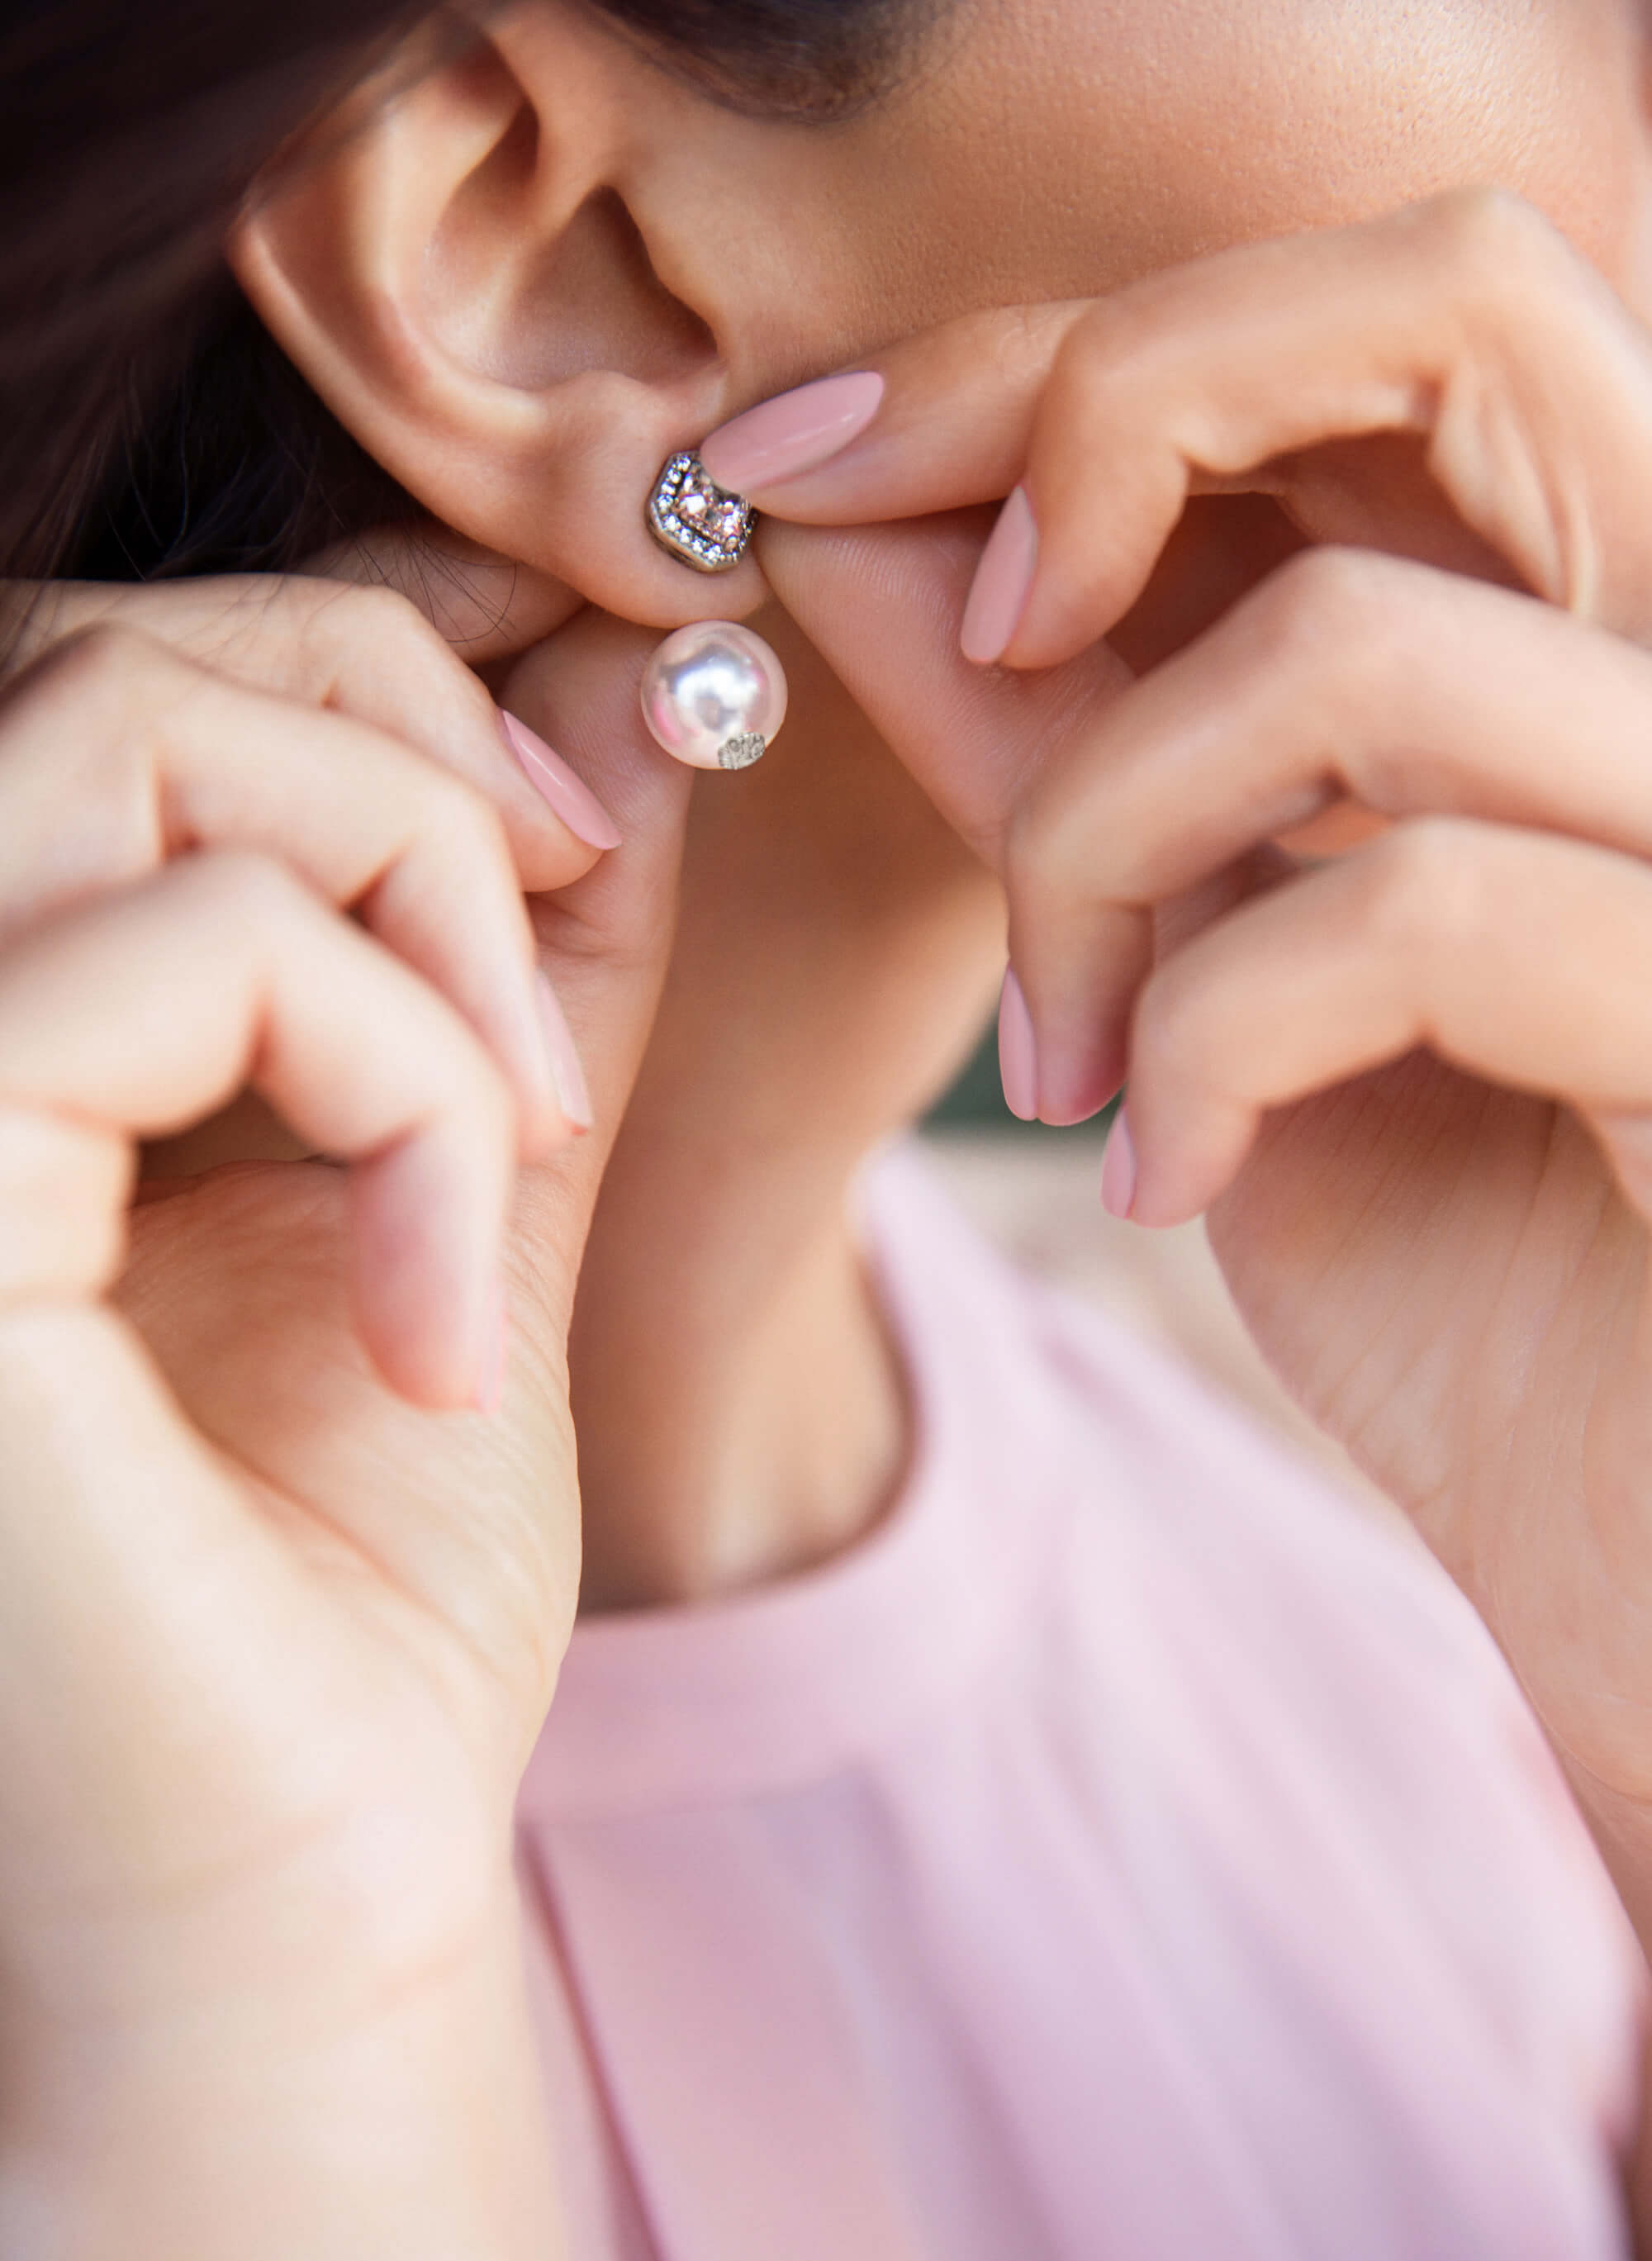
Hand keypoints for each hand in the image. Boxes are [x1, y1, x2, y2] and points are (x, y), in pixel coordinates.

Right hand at [0, 574, 687, 2056]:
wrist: (289, 1906)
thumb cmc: (350, 1600)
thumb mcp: (467, 1197)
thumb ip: (516, 955)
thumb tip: (624, 704)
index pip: (125, 677)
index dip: (377, 649)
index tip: (585, 794)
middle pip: (115, 650)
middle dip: (417, 748)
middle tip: (571, 933)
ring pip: (134, 725)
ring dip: (425, 908)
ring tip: (522, 1145)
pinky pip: (197, 944)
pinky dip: (406, 1089)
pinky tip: (439, 1326)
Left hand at [752, 193, 1651, 1869]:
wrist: (1634, 1556)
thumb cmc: (1475, 1280)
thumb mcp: (1220, 978)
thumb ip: (1071, 749)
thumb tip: (847, 536)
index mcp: (1605, 621)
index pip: (1364, 316)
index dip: (1055, 352)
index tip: (797, 472)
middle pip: (1449, 301)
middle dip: (1099, 418)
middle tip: (959, 630)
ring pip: (1355, 643)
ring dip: (1100, 843)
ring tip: (1065, 1051)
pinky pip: (1398, 904)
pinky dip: (1210, 1037)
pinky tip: (1169, 1176)